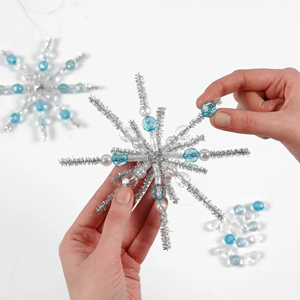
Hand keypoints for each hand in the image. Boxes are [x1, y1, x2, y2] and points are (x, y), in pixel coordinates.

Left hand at [59, 165, 160, 299]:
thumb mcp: (103, 257)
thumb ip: (116, 223)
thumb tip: (124, 193)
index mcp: (78, 238)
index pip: (98, 203)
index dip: (113, 182)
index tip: (127, 164)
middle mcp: (96, 241)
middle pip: (120, 210)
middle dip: (135, 191)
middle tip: (149, 171)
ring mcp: (115, 250)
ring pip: (134, 222)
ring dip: (148, 204)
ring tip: (160, 185)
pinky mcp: (131, 260)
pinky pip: (143, 237)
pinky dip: (153, 223)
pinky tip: (161, 208)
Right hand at [196, 68, 299, 161]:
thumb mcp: (281, 127)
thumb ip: (247, 123)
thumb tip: (216, 118)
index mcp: (283, 79)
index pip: (242, 78)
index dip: (218, 89)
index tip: (201, 103)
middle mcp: (276, 87)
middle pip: (241, 95)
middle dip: (247, 112)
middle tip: (264, 125)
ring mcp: (272, 102)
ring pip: (243, 109)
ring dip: (251, 123)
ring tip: (273, 130)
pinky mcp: (269, 116)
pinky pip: (248, 119)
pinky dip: (254, 129)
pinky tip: (272, 133)